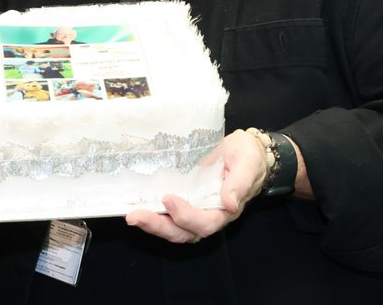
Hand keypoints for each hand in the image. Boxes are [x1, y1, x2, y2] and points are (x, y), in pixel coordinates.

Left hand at [125, 130, 270, 243]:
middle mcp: (209, 214)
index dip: (187, 216)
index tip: (169, 199)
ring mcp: (196, 209)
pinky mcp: (186, 200)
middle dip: (160, 226)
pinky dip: (154, 214)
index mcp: (227, 210)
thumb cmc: (249, 156)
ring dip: (153, 224)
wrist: (245, 150)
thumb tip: (229, 203)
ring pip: (174, 228)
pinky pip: (169, 215)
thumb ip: (240, 182)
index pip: (207, 223)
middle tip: (136, 216)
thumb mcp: (248, 162)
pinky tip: (137, 207)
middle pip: (185, 232)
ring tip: (132, 216)